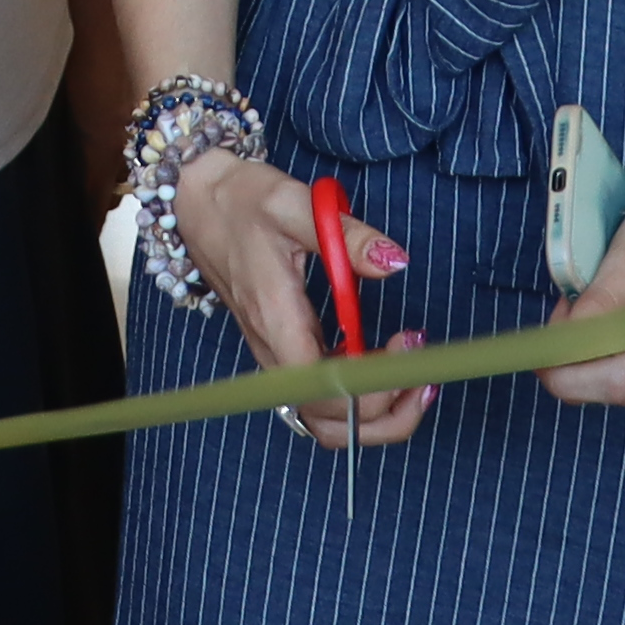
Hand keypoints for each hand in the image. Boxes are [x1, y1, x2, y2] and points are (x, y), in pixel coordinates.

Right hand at [174, 147, 421, 448]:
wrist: (198, 203)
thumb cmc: (243, 202)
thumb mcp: (296, 205)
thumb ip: (348, 235)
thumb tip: (395, 261)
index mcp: (275, 318)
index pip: (322, 388)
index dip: (371, 385)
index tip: (407, 343)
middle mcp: (274, 349)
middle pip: (327, 422)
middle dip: (385, 415)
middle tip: (425, 378)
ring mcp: (277, 355)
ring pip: (325, 421)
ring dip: (375, 417)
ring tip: (417, 383)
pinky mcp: (284, 351)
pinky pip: (322, 398)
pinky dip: (361, 400)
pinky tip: (390, 367)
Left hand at [540, 174, 624, 412]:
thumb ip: (601, 302)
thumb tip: (567, 338)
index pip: (614, 379)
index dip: (567, 371)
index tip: (538, 351)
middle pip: (606, 388)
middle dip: (572, 356)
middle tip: (569, 309)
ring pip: (609, 390)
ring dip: (587, 357)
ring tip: (598, 309)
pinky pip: (623, 388)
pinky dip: (605, 362)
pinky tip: (613, 330)